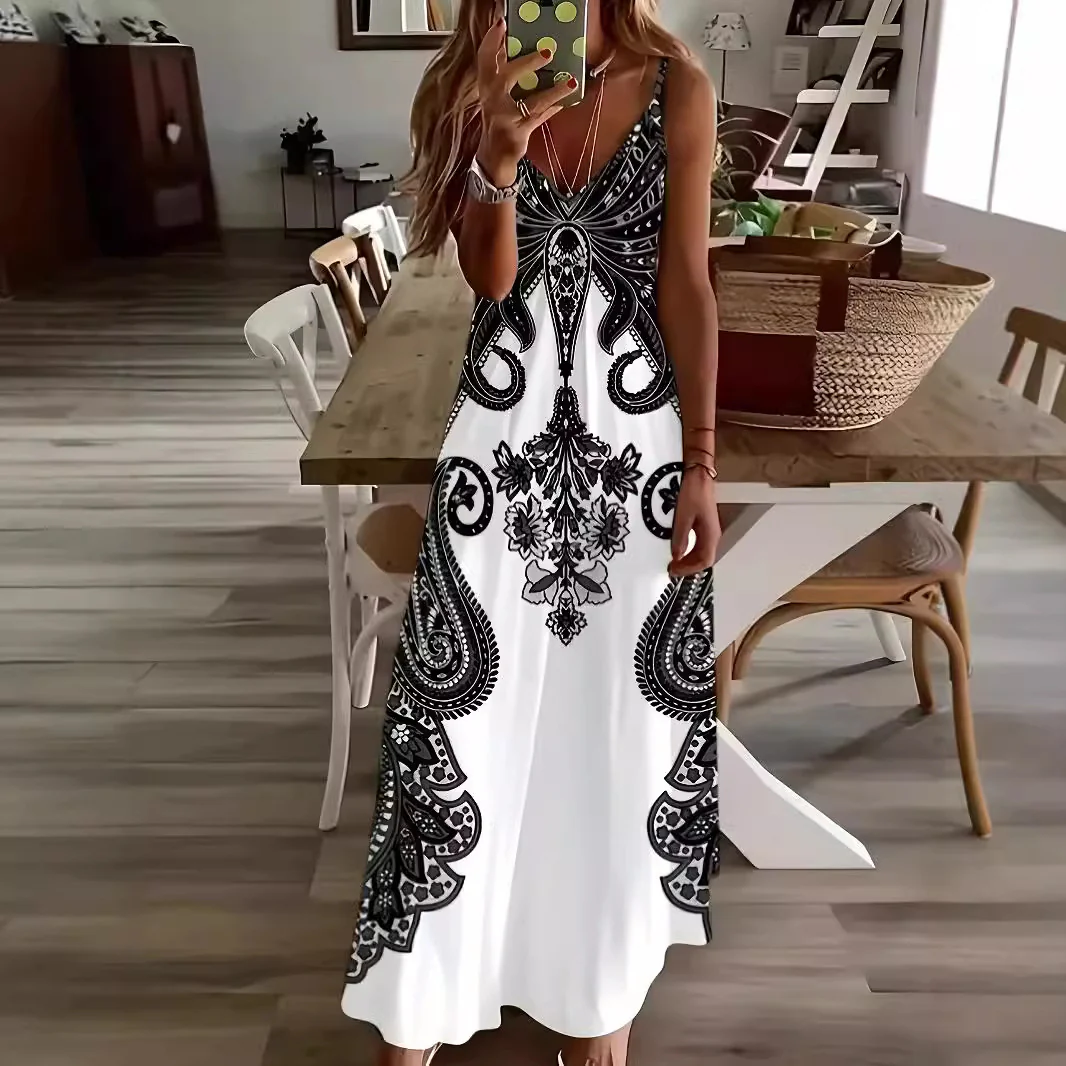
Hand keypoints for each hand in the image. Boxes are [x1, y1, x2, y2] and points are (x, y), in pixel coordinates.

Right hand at [475, 16, 576, 186]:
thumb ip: (506, 72)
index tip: (501, 23)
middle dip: (526, 62)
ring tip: (569, 81)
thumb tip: (526, 48)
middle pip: (505, 76)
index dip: (491, 41)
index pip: (484, 59)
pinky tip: (567, 98)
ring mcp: (504, 118)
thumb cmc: (499, 121)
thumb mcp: (497, 95)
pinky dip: (554, 107)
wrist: (493, 157)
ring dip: (552, 90)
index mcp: (486, 87)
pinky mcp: (517, 133)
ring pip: (530, 101)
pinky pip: (539, 118)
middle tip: (548, 51)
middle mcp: (492, 101)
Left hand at [669, 466, 720, 577]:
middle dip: (688, 567)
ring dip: (688, 560)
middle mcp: (713, 533)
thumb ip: (680, 538)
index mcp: (711, 534)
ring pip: (701, 552)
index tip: (674, 571)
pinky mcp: (702, 523)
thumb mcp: (683, 517)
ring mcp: (708, 528)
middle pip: (704, 559)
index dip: (689, 569)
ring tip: (674, 562)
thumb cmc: (692, 492)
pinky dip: (688, 550)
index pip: (704, 561)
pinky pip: (698, 543)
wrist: (697, 473)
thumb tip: (677, 556)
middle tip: (672, 569)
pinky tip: (678, 549)